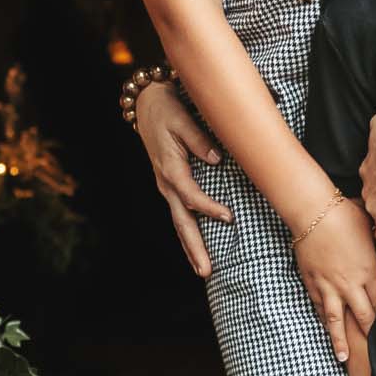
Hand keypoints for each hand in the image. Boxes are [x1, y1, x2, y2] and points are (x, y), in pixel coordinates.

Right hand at [134, 80, 230, 279]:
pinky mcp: (169, 185)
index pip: (190, 195)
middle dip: (195, 247)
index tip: (229, 217)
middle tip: (206, 271)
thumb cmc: (167, 109)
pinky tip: (196, 248)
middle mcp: (166, 183)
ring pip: (179, 222)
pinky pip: (179, 214)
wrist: (146, 104)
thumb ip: (199, 139)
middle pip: (182, 220)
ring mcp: (166, 186)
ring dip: (191, 247)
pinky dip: (187, 234)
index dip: (209, 208)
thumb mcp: (182, 118)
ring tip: (203, 270)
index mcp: (170, 168)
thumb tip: (216, 159)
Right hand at [296, 198, 375, 363]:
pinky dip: (322, 320)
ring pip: (337, 320)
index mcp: (369, 271)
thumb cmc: (345, 214)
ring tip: (342, 358)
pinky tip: (325, 328)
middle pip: (363, 316)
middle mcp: (351, 284)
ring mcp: (330, 286)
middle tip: (373, 353)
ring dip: (340, 340)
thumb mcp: (370, 226)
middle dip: (368, 334)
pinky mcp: (313, 283)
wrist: (313, 212)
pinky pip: (319, 306)